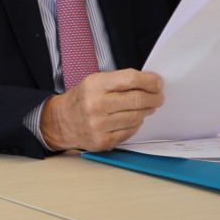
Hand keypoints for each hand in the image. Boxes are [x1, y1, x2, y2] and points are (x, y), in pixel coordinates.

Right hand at [39, 68, 163, 150]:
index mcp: (94, 85)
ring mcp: (99, 125)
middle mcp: (95, 104)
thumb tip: (150, 84)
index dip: (149, 81)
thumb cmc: (82, 99)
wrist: (61, 122)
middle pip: (137, 99)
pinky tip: (132, 119)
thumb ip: (120, 81)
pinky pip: (130, 131)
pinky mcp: (103, 141)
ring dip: (146, 111)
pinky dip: (136, 124)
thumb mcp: (94, 82)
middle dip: (154, 97)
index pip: (130, 79)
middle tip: (159, 97)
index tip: (158, 83)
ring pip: (136, 117)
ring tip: (146, 107)